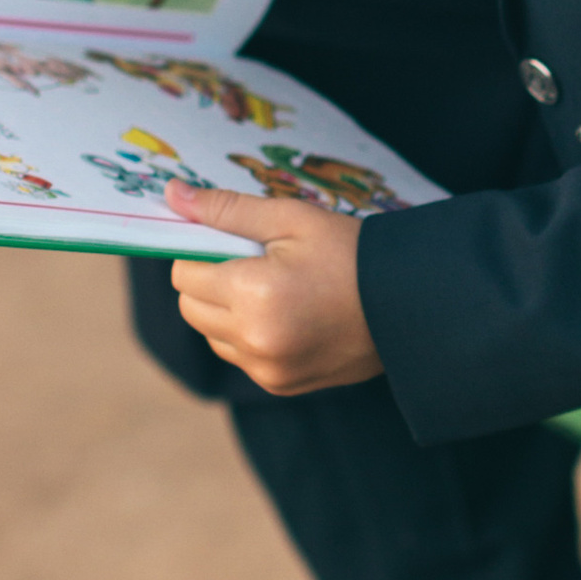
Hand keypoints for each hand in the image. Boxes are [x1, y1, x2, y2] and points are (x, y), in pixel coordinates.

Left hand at [167, 185, 382, 390]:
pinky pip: (238, 357)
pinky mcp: (279, 384)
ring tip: (272, 291)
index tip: (230, 242)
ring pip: (211, 335)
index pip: (184, 273)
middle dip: (208, 281)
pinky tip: (284, 316)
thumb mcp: (291, 218)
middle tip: (252, 262)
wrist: (408, 303)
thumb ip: (227, 209)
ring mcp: (266, 368)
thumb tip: (172, 195)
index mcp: (253, 293)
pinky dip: (247, 336)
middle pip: (190, 307)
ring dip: (224, 311)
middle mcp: (254, 339)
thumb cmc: (350, 252)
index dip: (201, 252)